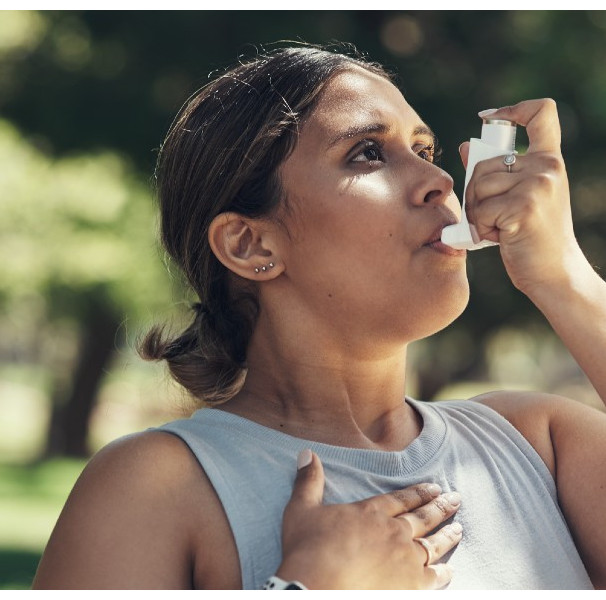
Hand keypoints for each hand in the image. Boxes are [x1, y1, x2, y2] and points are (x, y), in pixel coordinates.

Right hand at [276, 450, 461, 589]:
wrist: (316, 586)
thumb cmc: (307, 549)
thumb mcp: (301, 509)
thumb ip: (308, 481)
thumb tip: (306, 453)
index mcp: (371, 513)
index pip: (401, 499)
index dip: (419, 492)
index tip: (435, 487)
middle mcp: (393, 532)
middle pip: (422, 517)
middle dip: (440, 507)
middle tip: (456, 499)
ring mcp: (404, 559)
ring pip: (432, 544)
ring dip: (447, 535)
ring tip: (459, 528)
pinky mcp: (409, 585)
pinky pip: (433, 577)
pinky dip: (443, 573)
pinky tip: (451, 570)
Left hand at [462, 99, 586, 295]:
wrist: (554, 272)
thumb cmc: (531, 236)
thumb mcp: (517, 198)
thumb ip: (494, 172)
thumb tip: (465, 147)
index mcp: (549, 160)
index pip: (541, 112)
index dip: (512, 109)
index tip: (489, 118)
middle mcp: (547, 167)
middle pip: (484, 163)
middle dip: (475, 192)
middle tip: (491, 216)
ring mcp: (538, 185)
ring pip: (477, 186)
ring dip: (476, 212)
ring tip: (497, 227)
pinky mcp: (524, 207)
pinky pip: (480, 210)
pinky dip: (481, 228)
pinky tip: (500, 237)